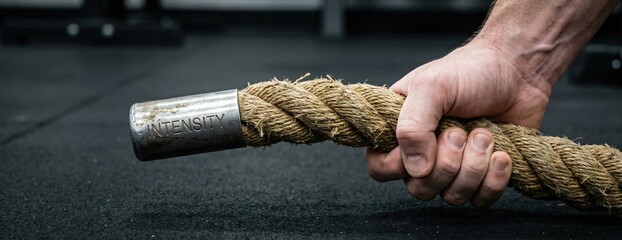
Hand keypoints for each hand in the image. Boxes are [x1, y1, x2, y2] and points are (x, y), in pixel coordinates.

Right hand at [366, 39, 551, 207]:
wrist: (517, 72)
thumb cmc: (469, 72)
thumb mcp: (431, 87)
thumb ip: (412, 126)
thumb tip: (417, 170)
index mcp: (399, 130)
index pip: (380, 168)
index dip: (400, 165)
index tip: (426, 140)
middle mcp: (422, 153)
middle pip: (419, 189)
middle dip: (447, 163)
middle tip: (461, 132)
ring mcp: (453, 168)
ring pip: (451, 197)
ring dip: (473, 168)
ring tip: (485, 135)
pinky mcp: (482, 178)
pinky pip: (480, 201)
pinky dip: (493, 181)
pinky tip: (501, 155)